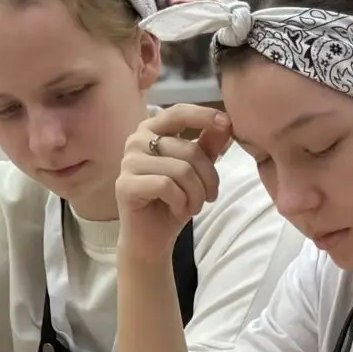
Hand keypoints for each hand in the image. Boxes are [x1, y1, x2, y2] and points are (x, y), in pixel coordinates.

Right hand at [117, 104, 234, 255]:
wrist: (152, 239)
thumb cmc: (173, 201)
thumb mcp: (196, 171)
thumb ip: (207, 145)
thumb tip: (226, 124)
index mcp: (151, 130)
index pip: (179, 112)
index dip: (204, 116)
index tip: (227, 124)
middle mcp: (136, 141)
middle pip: (188, 150)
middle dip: (208, 178)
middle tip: (210, 196)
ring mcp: (128, 162)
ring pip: (180, 170)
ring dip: (196, 194)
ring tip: (193, 207)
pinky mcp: (124, 185)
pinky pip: (166, 186)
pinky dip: (180, 202)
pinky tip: (177, 210)